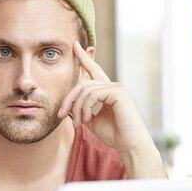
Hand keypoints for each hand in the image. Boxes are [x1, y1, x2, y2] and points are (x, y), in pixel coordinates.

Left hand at [58, 41, 166, 177]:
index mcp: (107, 91)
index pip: (93, 70)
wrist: (129, 145)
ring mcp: (116, 87)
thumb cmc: (114, 135)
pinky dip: (85, 107)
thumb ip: (81, 110)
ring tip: (77, 123)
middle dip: (68, 98)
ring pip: (85, 89)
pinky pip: (92, 94)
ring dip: (76, 107)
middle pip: (82, 83)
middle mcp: (112, 86)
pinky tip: (86, 118)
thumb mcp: (91, 121)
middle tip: (61, 114)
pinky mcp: (118, 92)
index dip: (84, 57)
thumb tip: (67, 104)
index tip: (74, 45)